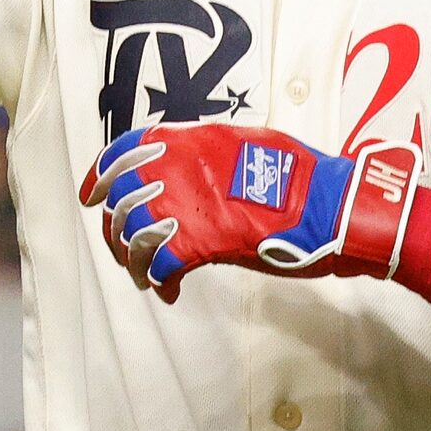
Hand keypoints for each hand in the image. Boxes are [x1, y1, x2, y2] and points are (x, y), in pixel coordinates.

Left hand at [83, 122, 422, 301]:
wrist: (338, 209)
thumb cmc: (308, 182)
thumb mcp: (254, 148)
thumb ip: (214, 156)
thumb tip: (191, 169)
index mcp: (197, 140)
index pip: (129, 149)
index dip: (102, 174)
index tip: (92, 196)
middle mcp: (186, 167)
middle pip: (123, 198)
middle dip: (118, 231)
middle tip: (129, 253)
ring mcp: (194, 203)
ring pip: (133, 234)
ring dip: (134, 261)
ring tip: (148, 276)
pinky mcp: (206, 240)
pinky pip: (160, 264)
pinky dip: (159, 281)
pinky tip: (171, 290)